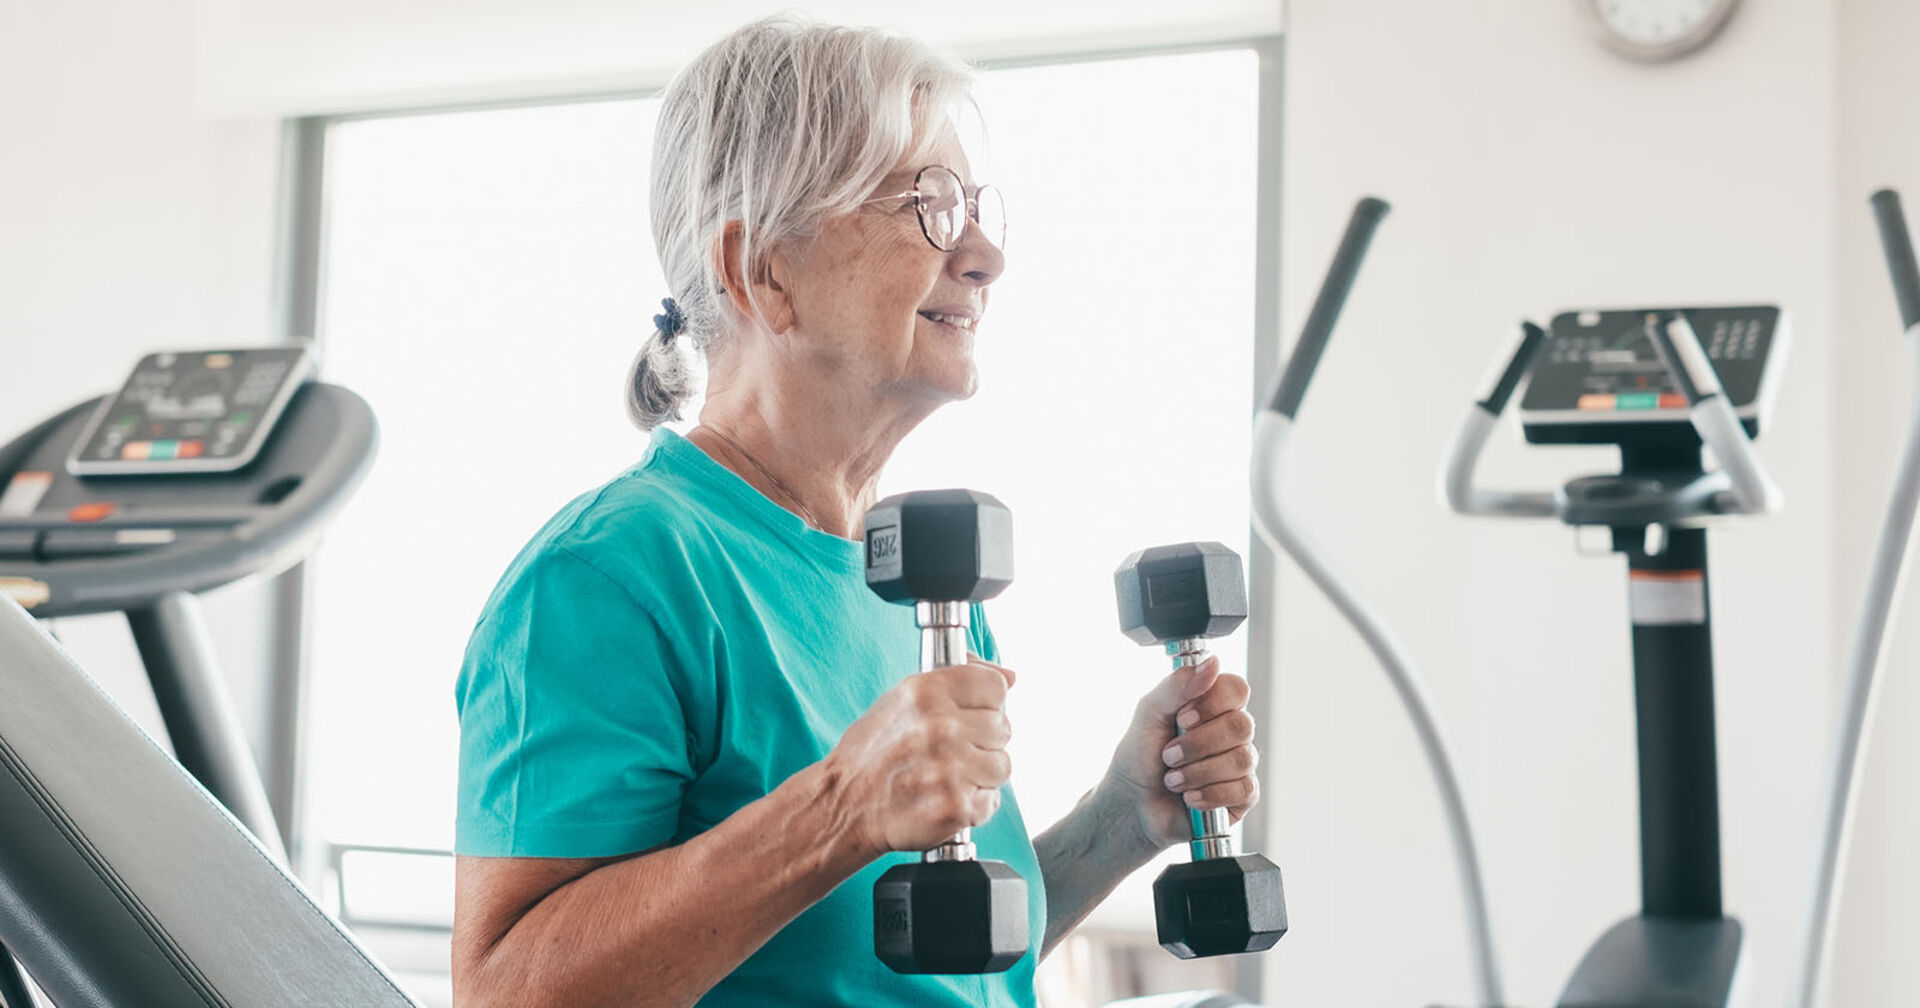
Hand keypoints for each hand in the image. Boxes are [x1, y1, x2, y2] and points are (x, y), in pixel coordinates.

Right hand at [824, 657, 1014, 856]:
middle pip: (1003, 727)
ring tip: (946, 776)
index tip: (968, 717)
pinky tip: (943, 798)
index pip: (995, 687)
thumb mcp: (904, 697)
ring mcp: (950, 769)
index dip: (985, 704)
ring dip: (980, 775)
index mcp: (927, 691)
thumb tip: (1009, 676)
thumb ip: (959, 678)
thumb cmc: (874, 750)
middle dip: (981, 742)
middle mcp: (940, 727)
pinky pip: (992, 801)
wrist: (845, 803)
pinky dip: (973, 805)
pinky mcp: (956, 807)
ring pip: (1002, 765)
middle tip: (948, 752)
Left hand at [1103, 656, 1258, 850]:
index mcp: (1213, 705)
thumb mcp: (1149, 712)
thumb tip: (1211, 663)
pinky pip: (1243, 789)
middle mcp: (1231, 732)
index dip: (1211, 704)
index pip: (1236, 689)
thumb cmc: (1140, 756)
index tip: (1182, 718)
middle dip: (1196, 744)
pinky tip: (1190, 797)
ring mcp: (1240, 764)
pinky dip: (1208, 794)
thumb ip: (1177, 685)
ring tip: (1173, 780)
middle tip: (1168, 755)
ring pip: (1240, 759)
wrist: (1132, 803)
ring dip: (1196, 771)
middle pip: (1241, 726)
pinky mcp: (1242, 795)